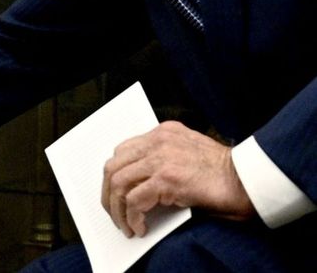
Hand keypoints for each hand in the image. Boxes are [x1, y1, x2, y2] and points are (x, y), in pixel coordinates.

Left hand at [102, 120, 254, 236]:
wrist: (250, 180)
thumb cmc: (225, 175)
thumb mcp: (189, 155)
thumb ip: (165, 160)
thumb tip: (140, 186)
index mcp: (164, 133)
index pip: (124, 150)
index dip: (115, 174)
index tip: (115, 193)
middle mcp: (159, 141)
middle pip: (114, 165)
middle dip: (109, 193)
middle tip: (114, 213)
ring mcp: (161, 158)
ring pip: (119, 182)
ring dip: (117, 208)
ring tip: (125, 225)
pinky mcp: (167, 179)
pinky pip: (135, 199)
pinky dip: (132, 216)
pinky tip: (140, 227)